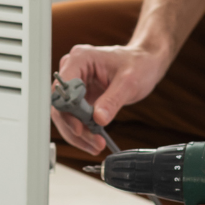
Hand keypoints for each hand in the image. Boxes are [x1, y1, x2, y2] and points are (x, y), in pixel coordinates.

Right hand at [51, 42, 171, 154]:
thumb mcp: (128, 82)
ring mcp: (75, 84)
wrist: (144, 63)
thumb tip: (98, 119)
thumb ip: (112, 100)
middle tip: (94, 142)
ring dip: (78, 133)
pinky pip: (75, 116)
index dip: (67, 110)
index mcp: (80, 59)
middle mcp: (73, 70)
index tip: (79, 128)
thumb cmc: (137, 64)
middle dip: (74, 127)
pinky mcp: (81, 96)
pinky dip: (84, 130)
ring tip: (97, 145)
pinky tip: (95, 140)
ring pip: (65, 114)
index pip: (62, 88)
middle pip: (60, 105)